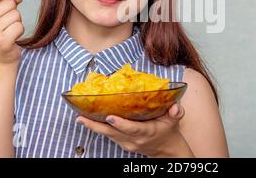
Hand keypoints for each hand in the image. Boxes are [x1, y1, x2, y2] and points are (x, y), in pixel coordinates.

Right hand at [0, 0, 24, 66]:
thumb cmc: (0, 35)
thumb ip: (5, 3)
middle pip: (9, 3)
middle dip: (14, 11)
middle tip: (9, 22)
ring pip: (16, 15)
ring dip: (18, 22)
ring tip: (10, 31)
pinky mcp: (2, 41)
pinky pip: (19, 26)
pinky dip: (20, 31)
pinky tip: (13, 38)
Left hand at [76, 103, 193, 156]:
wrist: (165, 149)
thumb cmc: (168, 130)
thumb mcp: (174, 120)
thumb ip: (176, 112)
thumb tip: (176, 107)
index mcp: (147, 132)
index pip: (132, 129)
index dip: (121, 124)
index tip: (110, 117)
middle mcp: (134, 139)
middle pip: (112, 133)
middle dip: (96, 125)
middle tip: (81, 117)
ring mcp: (126, 143)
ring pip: (107, 135)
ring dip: (92, 126)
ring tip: (79, 116)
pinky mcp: (121, 143)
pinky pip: (107, 135)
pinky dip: (97, 127)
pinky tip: (87, 119)